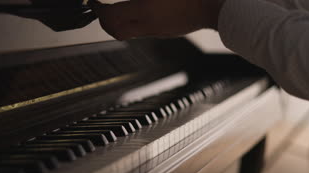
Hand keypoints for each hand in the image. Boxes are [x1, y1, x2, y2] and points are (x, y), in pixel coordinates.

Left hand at [92, 0, 224, 39]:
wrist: (216, 7)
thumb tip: (123, 2)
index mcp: (145, 10)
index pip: (109, 16)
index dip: (96, 8)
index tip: (92, 1)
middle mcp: (148, 25)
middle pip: (115, 32)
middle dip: (103, 20)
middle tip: (99, 8)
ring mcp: (158, 31)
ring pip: (127, 33)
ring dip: (117, 23)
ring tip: (115, 9)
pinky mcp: (166, 32)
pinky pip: (142, 32)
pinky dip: (132, 23)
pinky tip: (138, 12)